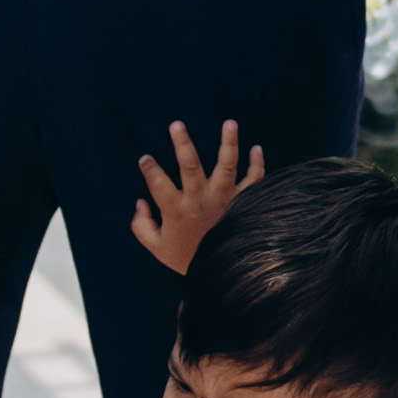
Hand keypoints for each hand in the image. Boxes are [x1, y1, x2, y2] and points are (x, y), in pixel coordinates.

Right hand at [130, 116, 258, 275]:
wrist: (222, 274)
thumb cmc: (188, 259)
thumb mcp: (157, 248)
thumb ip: (142, 226)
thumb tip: (139, 203)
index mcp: (177, 211)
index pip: (158, 183)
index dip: (149, 168)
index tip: (145, 158)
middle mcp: (201, 201)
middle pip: (190, 167)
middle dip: (182, 144)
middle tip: (176, 124)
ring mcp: (225, 200)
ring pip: (227, 166)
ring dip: (229, 143)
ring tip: (230, 123)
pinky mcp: (245, 202)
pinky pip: (254, 180)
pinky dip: (258, 164)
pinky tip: (257, 148)